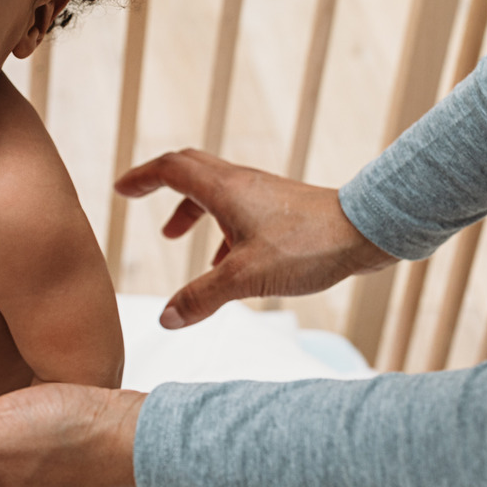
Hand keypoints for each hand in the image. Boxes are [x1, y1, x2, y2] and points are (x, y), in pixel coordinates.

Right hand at [114, 148, 393, 327]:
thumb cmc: (307, 247)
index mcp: (224, 189)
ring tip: (177, 241)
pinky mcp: (282, 208)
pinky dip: (221, 228)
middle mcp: (241, 183)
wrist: (365, 232)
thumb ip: (202, 297)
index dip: (141, 177)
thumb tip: (166, 318)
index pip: (170, 169)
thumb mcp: (244, 278)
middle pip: (190, 169)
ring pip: (216, 191)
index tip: (121, 190)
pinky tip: (226, 264)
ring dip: (191, 210)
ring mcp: (263, 193)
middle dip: (161, 184)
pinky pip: (239, 209)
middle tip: (139, 198)